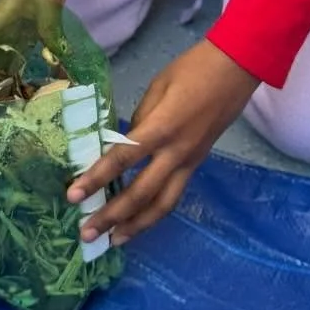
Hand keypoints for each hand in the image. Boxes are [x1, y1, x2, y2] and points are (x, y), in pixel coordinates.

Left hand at [68, 40, 257, 244]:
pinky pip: (174, 194)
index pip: (122, 160)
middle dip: (112, 216)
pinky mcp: (197, 163)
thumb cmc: (192, 69)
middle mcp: (176, 153)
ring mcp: (190, 161)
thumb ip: (139, 120)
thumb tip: (125, 144)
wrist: (236, 70)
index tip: (73, 195)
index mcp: (161, 128)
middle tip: (87, 234)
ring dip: (137, 225)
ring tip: (114, 240)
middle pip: (141, 194)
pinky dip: (155, 211)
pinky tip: (139, 220)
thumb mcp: (157, 88)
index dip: (96, 178)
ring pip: (163, 204)